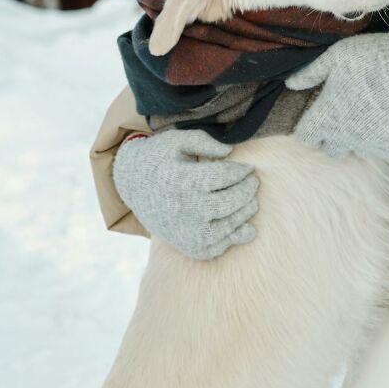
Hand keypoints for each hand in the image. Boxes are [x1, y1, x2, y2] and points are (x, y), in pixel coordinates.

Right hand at [112, 130, 258, 259]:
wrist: (134, 187)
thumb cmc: (160, 159)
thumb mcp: (177, 140)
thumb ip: (205, 141)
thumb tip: (230, 151)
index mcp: (182, 180)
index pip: (224, 176)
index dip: (241, 171)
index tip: (248, 168)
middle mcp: (184, 209)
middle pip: (229, 201)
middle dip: (247, 190)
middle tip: (253, 182)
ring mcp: (186, 232)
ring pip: (228, 226)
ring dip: (246, 212)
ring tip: (250, 200)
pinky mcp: (189, 247)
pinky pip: (218, 246)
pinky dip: (235, 236)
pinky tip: (244, 224)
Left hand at [287, 32, 388, 159]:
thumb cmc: (371, 60)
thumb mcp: (335, 57)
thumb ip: (310, 73)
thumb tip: (290, 83)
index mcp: (326, 117)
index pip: (305, 136)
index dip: (308, 127)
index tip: (316, 116)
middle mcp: (343, 137)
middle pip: (328, 149)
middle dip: (330, 136)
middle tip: (339, 116)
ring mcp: (367, 145)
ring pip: (353, 151)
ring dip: (354, 139)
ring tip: (363, 118)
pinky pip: (378, 149)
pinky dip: (378, 139)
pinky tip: (382, 121)